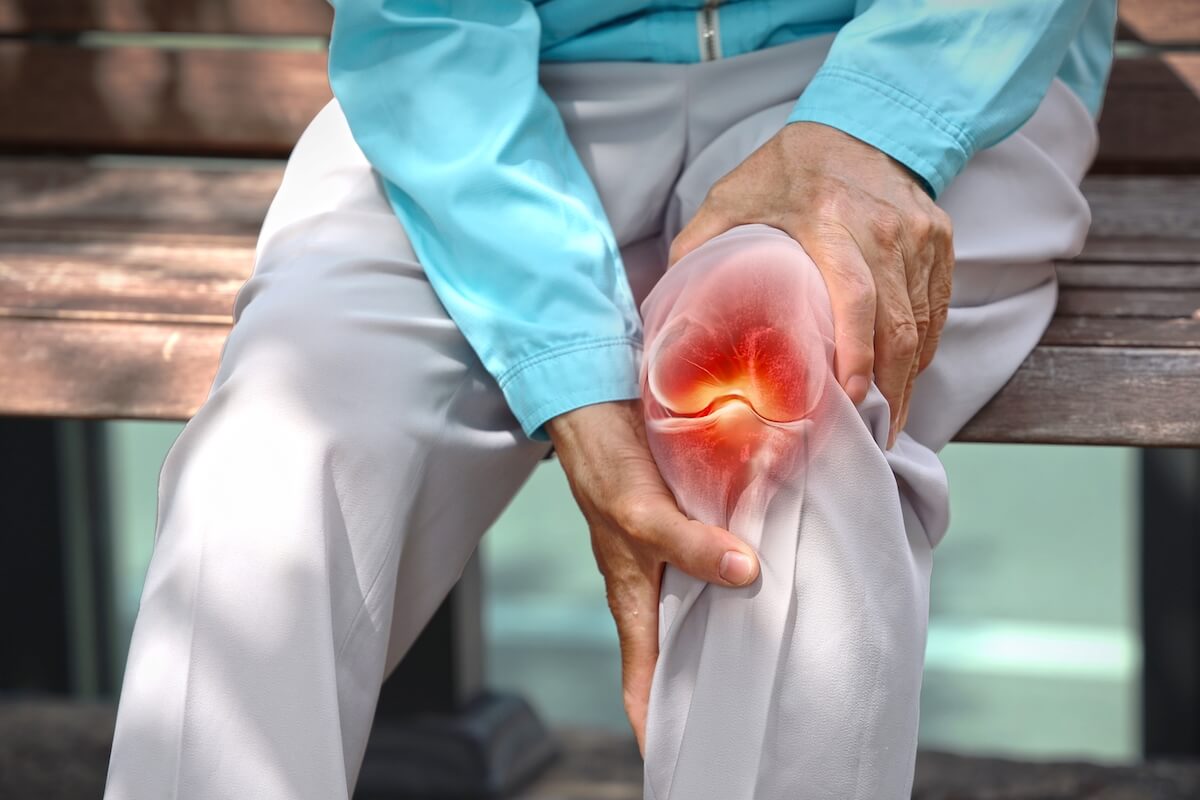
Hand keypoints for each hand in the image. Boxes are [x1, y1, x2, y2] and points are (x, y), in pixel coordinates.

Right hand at [546, 400, 759, 753]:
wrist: (601, 410)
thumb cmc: (604, 470)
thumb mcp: (642, 515)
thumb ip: (689, 545)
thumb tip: (745, 573)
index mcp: (634, 603)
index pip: (643, 684)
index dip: (660, 727)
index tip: (687, 761)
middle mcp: (656, 588)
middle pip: (687, 652)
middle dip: (717, 680)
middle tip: (764, 706)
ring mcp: (676, 557)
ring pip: (712, 605)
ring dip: (743, 619)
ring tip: (790, 644)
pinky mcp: (695, 526)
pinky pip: (726, 558)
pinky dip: (751, 567)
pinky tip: (786, 564)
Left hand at [669, 121, 954, 447]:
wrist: (860, 122)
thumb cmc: (785, 170)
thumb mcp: (730, 199)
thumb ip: (696, 249)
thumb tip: (665, 308)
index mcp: (828, 221)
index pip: (856, 298)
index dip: (857, 356)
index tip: (848, 401)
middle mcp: (884, 228)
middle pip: (900, 325)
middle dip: (891, 389)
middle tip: (876, 435)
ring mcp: (920, 235)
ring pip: (924, 323)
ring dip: (908, 377)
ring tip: (889, 418)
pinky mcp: (940, 239)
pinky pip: (938, 308)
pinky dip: (923, 347)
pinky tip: (904, 377)